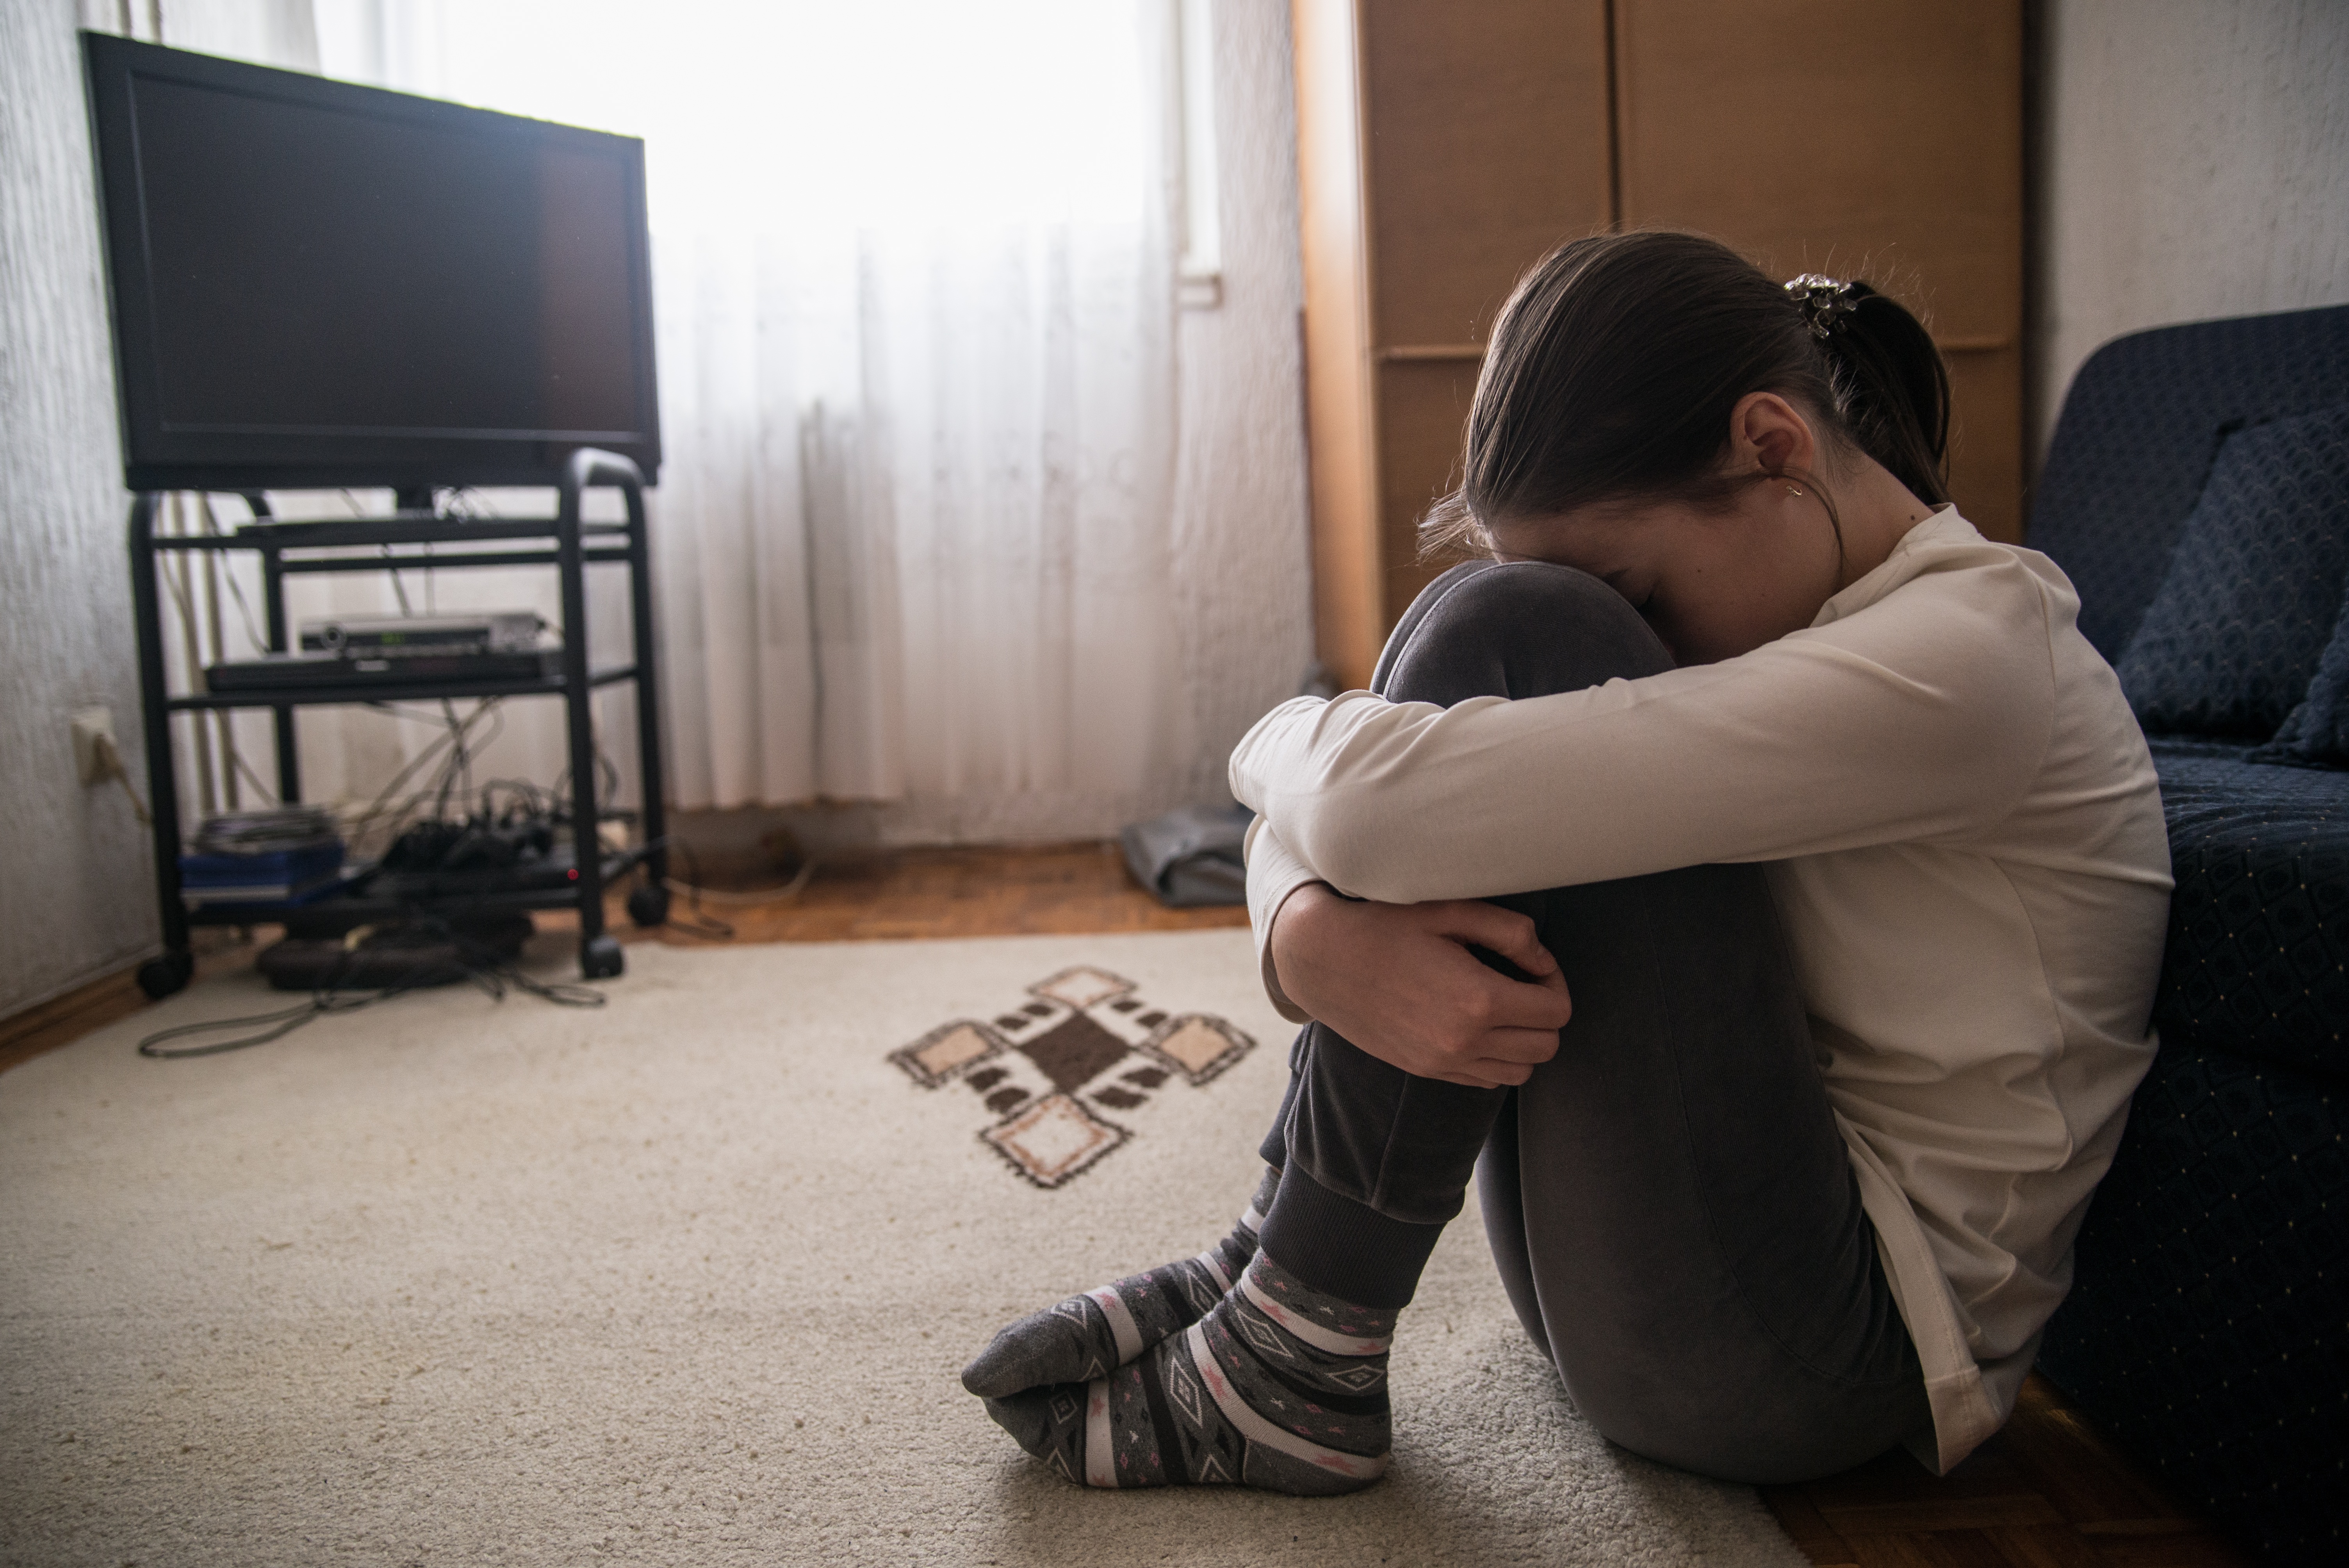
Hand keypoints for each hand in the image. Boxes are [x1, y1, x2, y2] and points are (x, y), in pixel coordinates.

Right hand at [1267, 884, 1570, 1088]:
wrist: (1321, 959)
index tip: (1533, 964)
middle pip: (1546, 1047)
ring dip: (1523, 1041)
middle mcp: (1464, 1041)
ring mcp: (1443, 1062)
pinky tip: (1474, 1024)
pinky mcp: (1424, 1070)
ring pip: (1520, 1072)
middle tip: (1522, 983)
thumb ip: (1511, 932)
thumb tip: (1543, 961)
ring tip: (1501, 1007)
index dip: (1555, 983)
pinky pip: (1484, 1081)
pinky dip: (1494, 1058)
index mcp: (1479, 1000)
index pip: (1556, 1011)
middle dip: (1545, 1014)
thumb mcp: (1451, 911)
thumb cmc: (1386, 926)